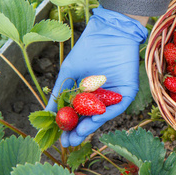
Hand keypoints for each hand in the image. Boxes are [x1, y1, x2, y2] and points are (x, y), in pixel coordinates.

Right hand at [46, 6, 147, 146]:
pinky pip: (118, 107)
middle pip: (90, 119)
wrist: (109, 31)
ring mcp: (115, 95)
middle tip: (69, 143)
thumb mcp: (69, 73)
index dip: (69, 127)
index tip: (59, 139)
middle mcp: (102, 97)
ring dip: (91, 126)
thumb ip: (59, 94)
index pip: (78, 114)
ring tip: (78, 133)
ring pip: (103, 116)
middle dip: (79, 132)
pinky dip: (106, 115)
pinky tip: (93, 121)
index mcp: (87, 93)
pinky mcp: (127, 91)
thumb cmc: (89, 48)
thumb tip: (47, 114)